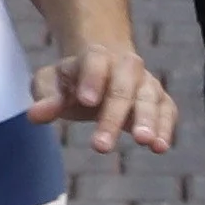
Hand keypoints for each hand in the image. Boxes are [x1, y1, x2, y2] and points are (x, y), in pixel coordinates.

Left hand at [28, 42, 176, 154]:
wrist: (105, 70)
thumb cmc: (73, 81)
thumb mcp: (50, 82)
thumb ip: (45, 97)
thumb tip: (36, 115)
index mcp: (96, 56)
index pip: (95, 62)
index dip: (92, 79)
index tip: (86, 101)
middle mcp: (127, 66)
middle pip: (124, 87)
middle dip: (114, 116)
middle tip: (101, 146)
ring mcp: (147, 83)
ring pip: (149, 99)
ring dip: (149, 121)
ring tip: (145, 142)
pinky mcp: (161, 100)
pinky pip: (167, 112)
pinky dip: (166, 128)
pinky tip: (160, 147)